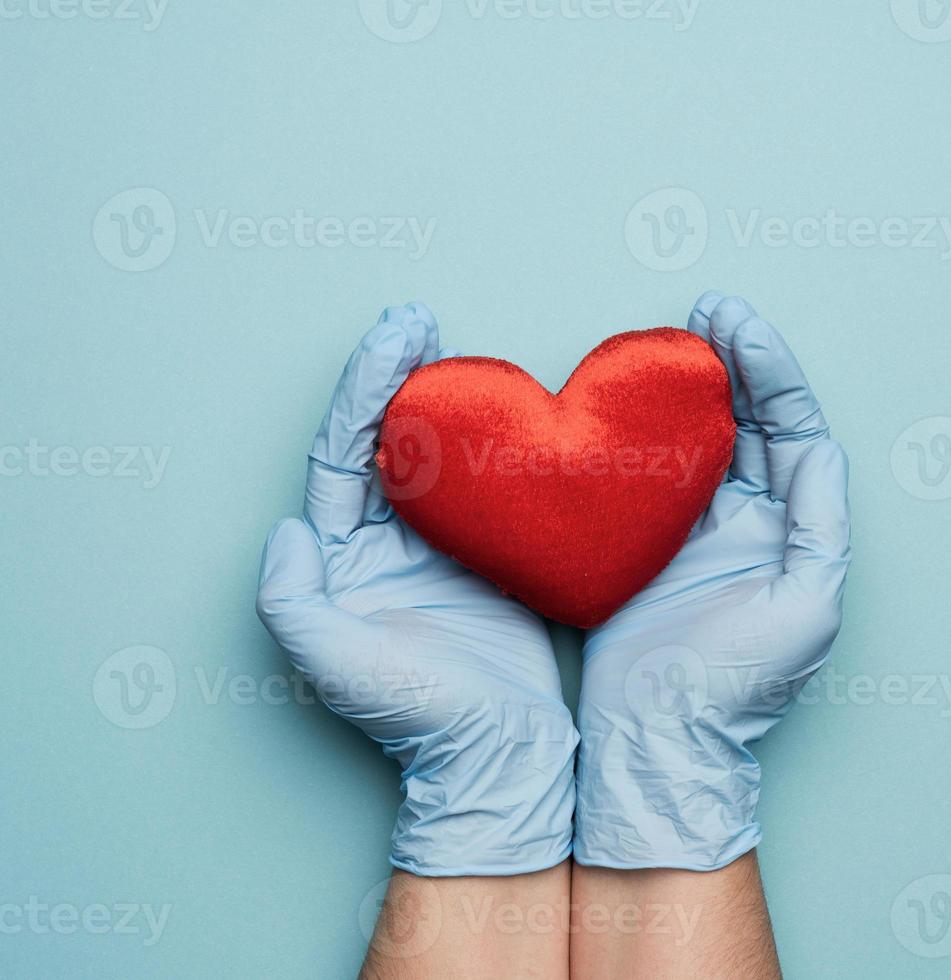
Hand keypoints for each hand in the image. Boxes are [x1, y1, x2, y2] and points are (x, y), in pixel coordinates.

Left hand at [256, 304, 577, 876]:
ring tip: (459, 349)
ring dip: (447, 401)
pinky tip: (511, 414)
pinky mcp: (490, 556)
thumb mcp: (334, 666)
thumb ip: (293, 601)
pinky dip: (495, 446)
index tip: (398, 335)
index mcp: (342, 557)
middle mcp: (385, 542)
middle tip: (422, 321)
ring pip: (437, 456)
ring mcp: (438, 547)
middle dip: (400, 376)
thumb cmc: (416, 717)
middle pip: (386, 440)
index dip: (366, 387)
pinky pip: (486, 488)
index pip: (345, 453)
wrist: (497, 754)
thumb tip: (288, 531)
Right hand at [573, 291, 850, 870]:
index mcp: (791, 530)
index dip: (770, 373)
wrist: (656, 735)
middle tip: (707, 310)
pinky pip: (648, 471)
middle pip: (746, 421)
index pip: (789, 431)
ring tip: (677, 334)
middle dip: (733, 362)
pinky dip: (645, 430)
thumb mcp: (807, 608)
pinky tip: (632, 397)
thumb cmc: (736, 684)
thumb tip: (818, 450)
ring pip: (699, 438)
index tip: (738, 325)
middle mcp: (747, 519)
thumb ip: (820, 525)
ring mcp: (693, 527)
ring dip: (692, 385)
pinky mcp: (642, 539)